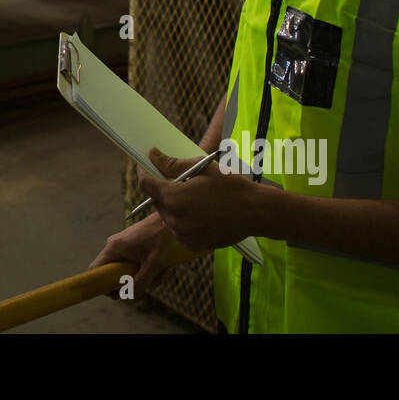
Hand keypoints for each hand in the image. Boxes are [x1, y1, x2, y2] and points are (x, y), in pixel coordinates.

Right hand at [89, 211, 185, 296]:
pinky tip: (162, 267)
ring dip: (145, 277)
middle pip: (114, 274)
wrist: (170, 221)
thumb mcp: (153, 265)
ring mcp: (123, 246)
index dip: (102, 285)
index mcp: (114, 248)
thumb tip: (129, 299)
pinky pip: (134, 264)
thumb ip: (140, 283)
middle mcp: (115, 246)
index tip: (119, 293)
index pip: (95, 270)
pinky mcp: (132, 247)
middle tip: (149, 283)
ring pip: (127, 271)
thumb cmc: (161, 239)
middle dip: (132, 283)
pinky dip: (147, 270)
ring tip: (161, 271)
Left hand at [137, 147, 258, 252]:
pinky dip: (184, 221)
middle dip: (164, 191)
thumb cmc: (230, 186)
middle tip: (182, 182)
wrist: (255, 212)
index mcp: (174, 198)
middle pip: (157, 202)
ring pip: (168, 217)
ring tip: (196, 198)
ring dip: (174, 207)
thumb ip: (172, 164)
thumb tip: (153, 155)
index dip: (144, 172)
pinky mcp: (191, 244)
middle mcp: (174, 219)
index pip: (146, 184)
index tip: (145, 166)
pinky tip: (202, 213)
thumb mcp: (201, 168)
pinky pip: (179, 230)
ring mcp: (183, 234)